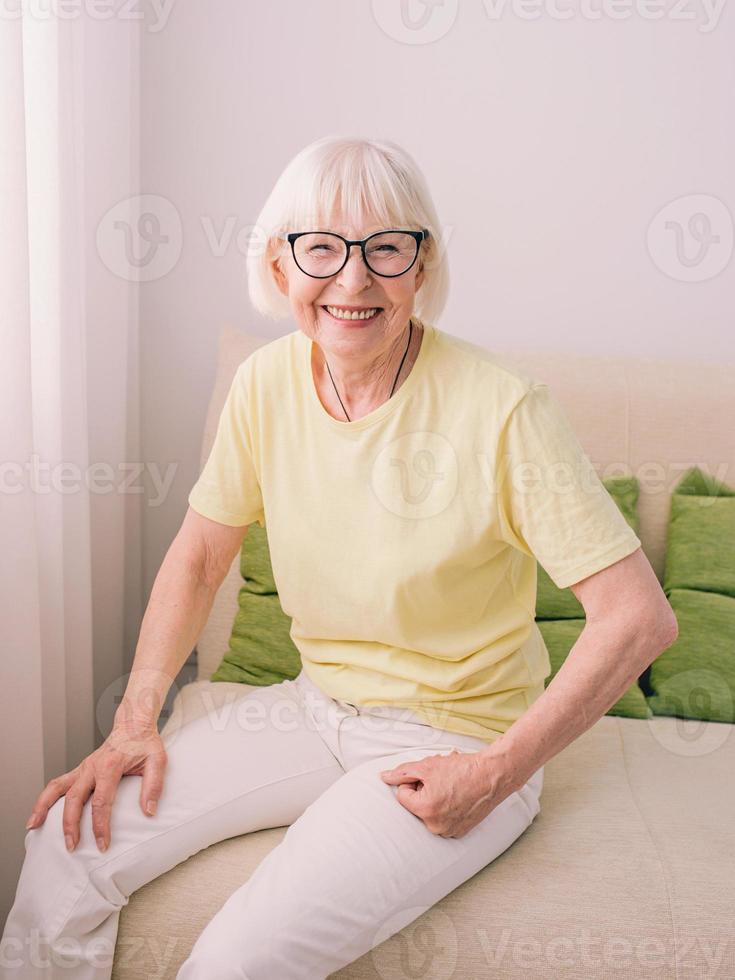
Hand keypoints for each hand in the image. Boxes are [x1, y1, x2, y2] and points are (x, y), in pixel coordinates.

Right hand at [24, 722, 167, 852]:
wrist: (133, 724)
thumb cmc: (145, 743)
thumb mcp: (158, 760)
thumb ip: (154, 785)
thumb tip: (149, 811)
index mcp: (110, 766)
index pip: (101, 801)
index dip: (101, 826)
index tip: (102, 845)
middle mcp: (92, 767)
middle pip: (74, 798)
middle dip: (70, 824)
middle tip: (71, 846)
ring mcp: (83, 768)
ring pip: (56, 788)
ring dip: (43, 807)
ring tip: (32, 827)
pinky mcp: (79, 770)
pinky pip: (58, 784)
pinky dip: (45, 798)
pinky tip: (38, 814)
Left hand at [379, 748, 508, 838]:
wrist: (492, 775)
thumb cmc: (462, 769)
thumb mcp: (427, 765)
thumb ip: (402, 773)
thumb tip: (384, 777)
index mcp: (425, 810)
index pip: (403, 795)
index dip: (413, 781)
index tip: (430, 776)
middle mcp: (436, 826)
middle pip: (416, 805)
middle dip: (423, 790)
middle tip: (441, 780)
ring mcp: (449, 832)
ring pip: (429, 812)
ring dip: (434, 799)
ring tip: (451, 787)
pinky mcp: (460, 833)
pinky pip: (442, 819)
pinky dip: (446, 808)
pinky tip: (458, 796)